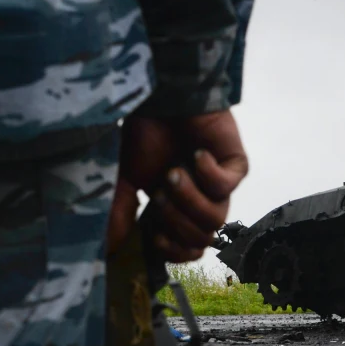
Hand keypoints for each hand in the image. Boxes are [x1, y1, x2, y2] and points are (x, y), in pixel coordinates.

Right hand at [108, 110, 248, 261]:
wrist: (160, 94)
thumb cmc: (142, 132)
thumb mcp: (121, 177)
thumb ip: (118, 212)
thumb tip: (110, 247)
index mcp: (175, 209)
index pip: (187, 249)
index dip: (175, 251)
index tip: (155, 235)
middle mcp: (199, 200)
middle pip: (201, 238)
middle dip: (177, 222)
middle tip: (160, 194)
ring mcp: (218, 184)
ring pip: (216, 219)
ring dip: (190, 200)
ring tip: (174, 173)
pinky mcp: (234, 164)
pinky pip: (228, 186)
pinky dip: (207, 173)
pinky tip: (196, 153)